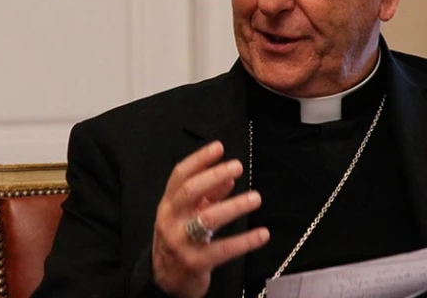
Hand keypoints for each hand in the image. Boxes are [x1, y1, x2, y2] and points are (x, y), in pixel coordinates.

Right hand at [151, 141, 269, 297]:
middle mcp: (171, 220)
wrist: (165, 279)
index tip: (219, 147)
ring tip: (255, 198)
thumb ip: (207, 196)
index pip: (180, 175)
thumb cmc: (178, 239)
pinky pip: (222, 249)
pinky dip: (244, 241)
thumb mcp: (187, 214)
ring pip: (206, 219)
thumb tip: (228, 178)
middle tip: (237, 167)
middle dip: (214, 176)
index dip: (199, 159)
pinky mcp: (195, 262)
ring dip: (233, 206)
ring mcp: (181, 241)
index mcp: (168, 204)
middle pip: (190, 192)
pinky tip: (261, 234)